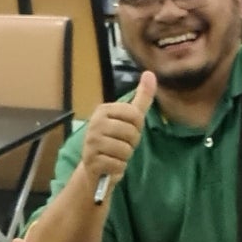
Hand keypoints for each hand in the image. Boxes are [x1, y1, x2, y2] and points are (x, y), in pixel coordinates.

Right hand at [79, 71, 155, 193]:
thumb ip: (141, 97)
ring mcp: (91, 142)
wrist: (94, 167)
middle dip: (131, 143)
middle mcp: (95, 123)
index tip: (128, 130)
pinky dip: (118, 168)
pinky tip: (110, 165)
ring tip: (114, 155)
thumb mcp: (129, 118)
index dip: (138, 127)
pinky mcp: (91, 160)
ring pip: (126, 150)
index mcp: (103, 110)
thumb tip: (150, 74)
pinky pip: (118, 164)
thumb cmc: (114, 139)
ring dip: (125, 157)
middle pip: (132, 133)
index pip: (136, 115)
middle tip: (120, 145)